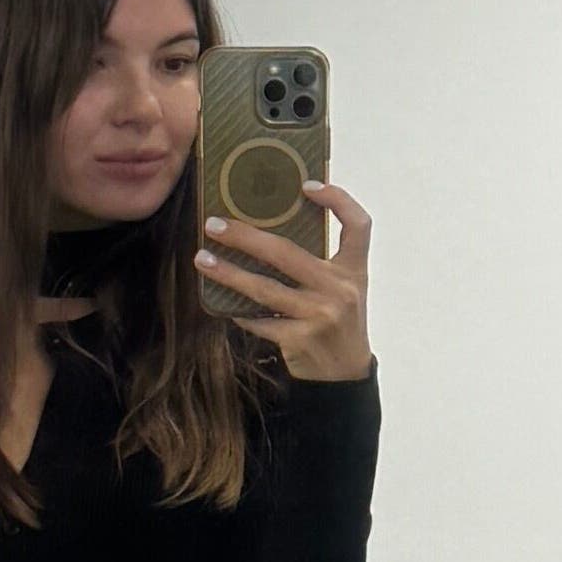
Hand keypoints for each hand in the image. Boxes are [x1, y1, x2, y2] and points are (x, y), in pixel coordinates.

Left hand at [193, 178, 373, 380]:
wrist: (345, 375)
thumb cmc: (338, 322)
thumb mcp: (343, 289)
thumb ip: (320, 263)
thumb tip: (267, 233)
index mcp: (354, 270)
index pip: (358, 225)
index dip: (338, 200)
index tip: (307, 185)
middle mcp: (340, 290)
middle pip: (287, 253)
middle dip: (245, 237)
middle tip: (214, 225)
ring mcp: (319, 315)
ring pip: (263, 288)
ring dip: (228, 273)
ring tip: (202, 259)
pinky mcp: (300, 339)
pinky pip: (259, 320)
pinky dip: (239, 312)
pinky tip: (222, 304)